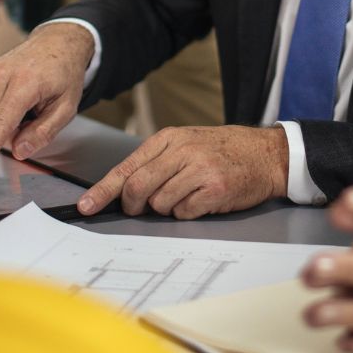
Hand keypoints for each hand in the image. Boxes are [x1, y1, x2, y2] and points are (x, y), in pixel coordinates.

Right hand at [0, 23, 94, 173]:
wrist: (55, 44)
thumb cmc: (63, 75)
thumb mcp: (67, 107)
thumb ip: (44, 132)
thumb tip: (19, 151)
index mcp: (26, 83)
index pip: (2, 122)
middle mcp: (1, 74)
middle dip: (9, 134)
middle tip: (31, 118)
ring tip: (20, 109)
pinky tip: (6, 104)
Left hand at [77, 125, 289, 219]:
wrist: (265, 153)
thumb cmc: (223, 150)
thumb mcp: (187, 144)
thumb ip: (157, 163)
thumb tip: (125, 192)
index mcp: (169, 139)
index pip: (127, 167)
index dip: (103, 190)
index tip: (87, 206)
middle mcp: (181, 151)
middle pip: (137, 188)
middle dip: (135, 206)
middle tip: (143, 209)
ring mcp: (198, 169)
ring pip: (160, 204)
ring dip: (168, 208)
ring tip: (188, 194)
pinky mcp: (214, 188)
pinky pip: (184, 213)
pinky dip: (188, 213)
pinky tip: (202, 200)